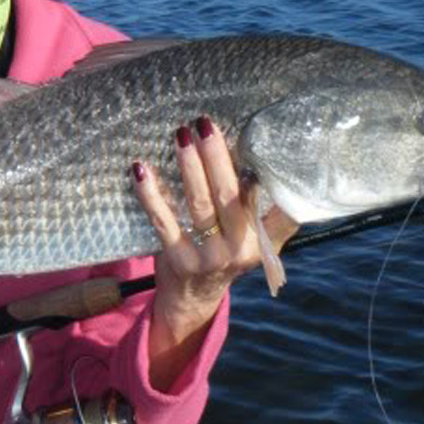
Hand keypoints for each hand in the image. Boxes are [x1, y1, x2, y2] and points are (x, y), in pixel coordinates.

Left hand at [133, 116, 296, 388]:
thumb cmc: (222, 253)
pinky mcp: (179, 261)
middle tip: (205, 123)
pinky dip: (151, 194)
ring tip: (182, 135)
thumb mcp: (249, 236)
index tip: (271, 144)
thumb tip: (248, 148)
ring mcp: (210, 257)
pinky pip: (163, 221)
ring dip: (189, 166)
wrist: (192, 300)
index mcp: (264, 240)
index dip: (278, 179)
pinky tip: (141, 169)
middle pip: (230, 195)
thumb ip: (255, 204)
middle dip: (217, 156)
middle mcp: (242, 249)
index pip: (282, 208)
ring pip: (199, 204)